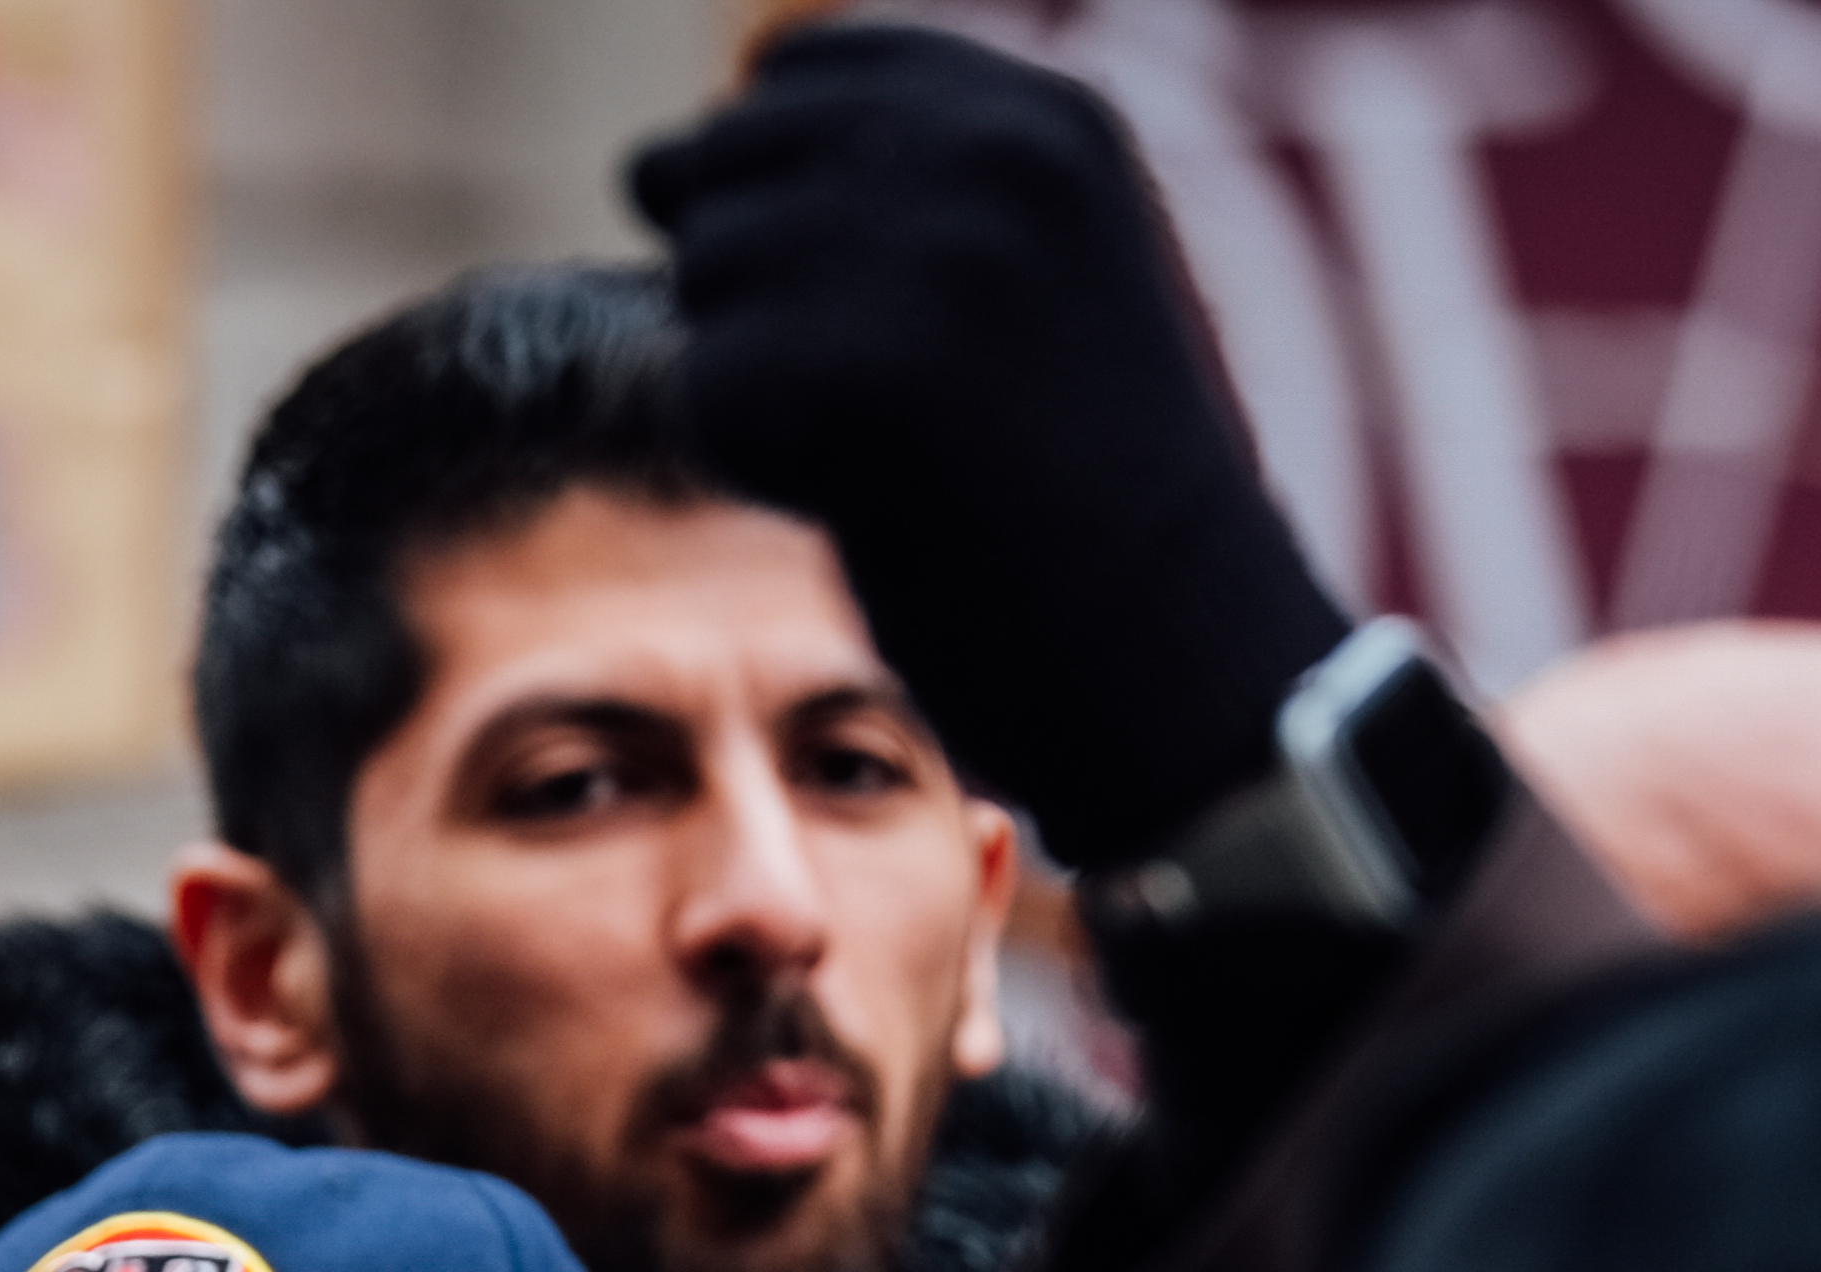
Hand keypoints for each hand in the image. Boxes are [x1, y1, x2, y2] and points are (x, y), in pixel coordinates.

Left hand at [626, 25, 1350, 872]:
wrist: (1171, 655)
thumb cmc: (1085, 495)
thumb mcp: (1032, 280)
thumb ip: (885, 190)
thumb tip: (650, 161)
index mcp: (1044, 120)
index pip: (804, 67)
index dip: (766, 174)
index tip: (831, 290)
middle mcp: (990, 155)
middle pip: (728, 167)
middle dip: (753, 284)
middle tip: (878, 400)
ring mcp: (925, 255)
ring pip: (704, 275)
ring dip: (760, 380)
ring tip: (896, 451)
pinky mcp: (854, 365)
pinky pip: (703, 388)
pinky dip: (755, 463)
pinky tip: (872, 504)